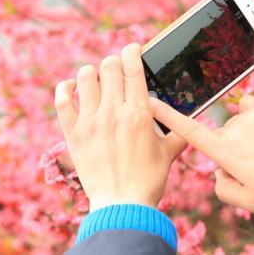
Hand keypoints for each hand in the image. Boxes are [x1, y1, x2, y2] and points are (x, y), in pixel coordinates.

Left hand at [54, 43, 185, 210]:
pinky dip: (66, 88)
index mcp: (139, 113)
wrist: (122, 205)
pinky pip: (62, 99)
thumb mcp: (170, 151)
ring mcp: (90, 122)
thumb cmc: (149, 180)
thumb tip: (191, 113)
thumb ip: (179, 128)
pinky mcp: (72, 133)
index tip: (133, 49)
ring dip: (93, 73)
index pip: (132, 66)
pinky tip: (73, 88)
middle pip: (109, 66)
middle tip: (118, 71)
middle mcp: (113, 112)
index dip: (132, 51)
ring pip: (86, 76)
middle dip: (115, 63)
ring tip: (98, 81)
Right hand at [150, 95, 253, 212]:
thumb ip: (223, 190)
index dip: (167, 118)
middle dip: (233, 155)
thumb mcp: (251, 203)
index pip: (189, 133)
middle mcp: (233, 131)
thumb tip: (218, 173)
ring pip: (237, 129)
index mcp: (226, 154)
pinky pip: (250, 109)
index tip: (149, 103)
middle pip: (220, 142)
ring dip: (249, 141)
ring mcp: (249, 118)